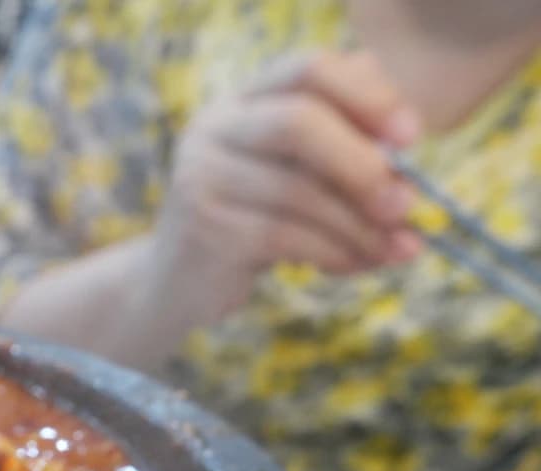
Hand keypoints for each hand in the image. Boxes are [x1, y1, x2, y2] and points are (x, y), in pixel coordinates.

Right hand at [145, 51, 422, 321]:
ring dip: (358, 225)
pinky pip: (283, 236)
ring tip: (396, 248)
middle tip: (406, 204)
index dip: (368, 95)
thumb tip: (406, 143)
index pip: (308, 69)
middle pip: (299, 122)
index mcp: (243, 99)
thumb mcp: (296, 172)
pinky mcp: (202, 228)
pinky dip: (334, 253)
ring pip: (297, 191)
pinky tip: (357, 264)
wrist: (180, 280)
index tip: (412, 137)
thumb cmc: (254, 218)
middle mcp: (213, 128)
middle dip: (362, 165)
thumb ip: (343, 144)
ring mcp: (200, 176)